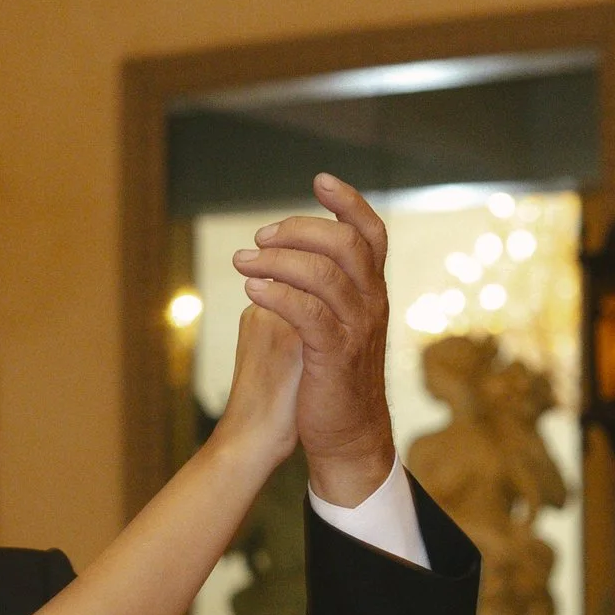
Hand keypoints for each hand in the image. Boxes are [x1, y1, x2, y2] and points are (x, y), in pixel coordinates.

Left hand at [233, 174, 396, 505]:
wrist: (346, 434)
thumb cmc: (329, 376)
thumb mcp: (331, 323)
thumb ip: (317, 288)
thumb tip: (280, 255)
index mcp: (371, 290)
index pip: (371, 233)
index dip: (349, 202)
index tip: (319, 180)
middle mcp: (371, 303)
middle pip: (343, 243)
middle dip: (297, 231)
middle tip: (259, 238)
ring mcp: (356, 328)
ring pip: (323, 274)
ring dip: (277, 261)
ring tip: (242, 263)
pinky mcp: (334, 355)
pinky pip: (307, 313)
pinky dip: (276, 295)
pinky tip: (251, 291)